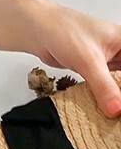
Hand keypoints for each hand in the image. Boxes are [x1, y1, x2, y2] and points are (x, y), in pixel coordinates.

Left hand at [23, 0, 120, 117]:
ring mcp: (110, 62)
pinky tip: (110, 113)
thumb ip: (104, 86)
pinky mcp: (96, 71)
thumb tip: (117, 110)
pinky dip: (110, 99)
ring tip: (116, 118)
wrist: (35, 30)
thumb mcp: (87, 59)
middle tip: (119, 112)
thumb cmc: (62, 30)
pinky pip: (109, 88)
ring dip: (119, 98)